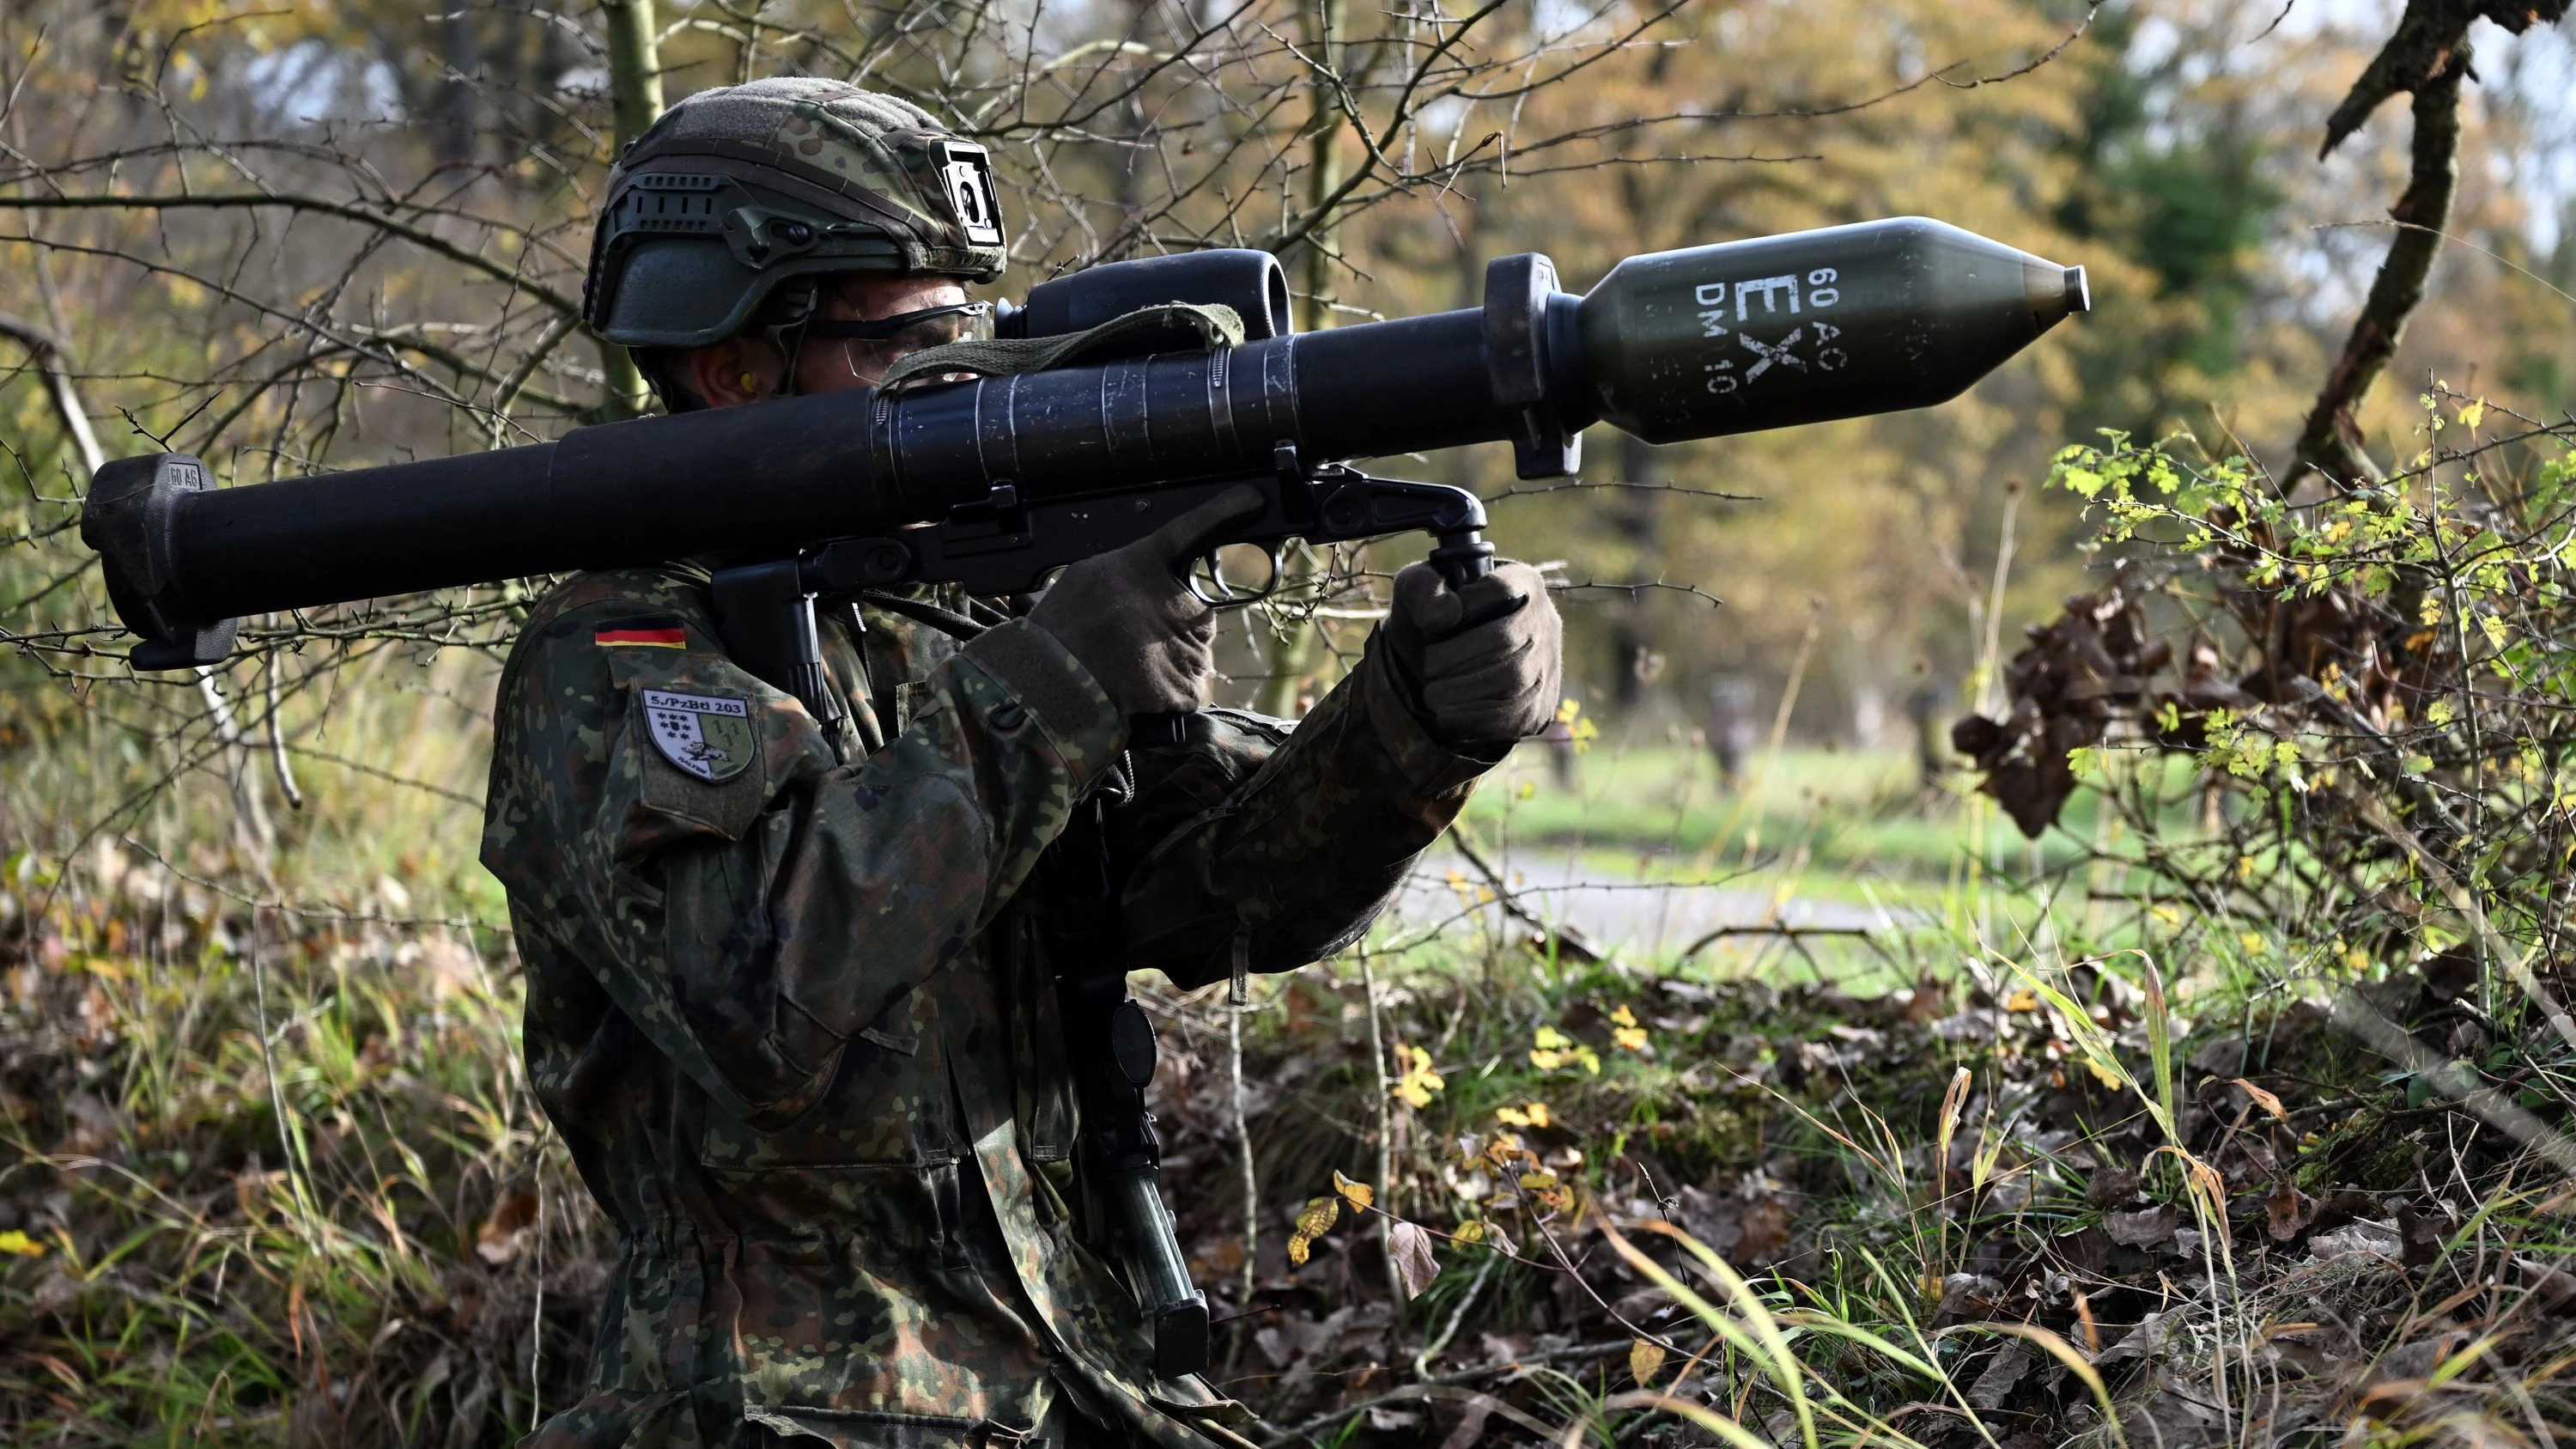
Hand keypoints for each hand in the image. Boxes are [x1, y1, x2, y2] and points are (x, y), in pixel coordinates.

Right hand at [1030, 485, 1264, 716]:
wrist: (1045, 687)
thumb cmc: (1059, 632)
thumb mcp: (1086, 578)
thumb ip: (1131, 574)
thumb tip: (1161, 583)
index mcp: (1141, 569)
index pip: (1190, 531)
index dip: (1223, 512)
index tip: (1251, 498)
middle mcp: (1171, 603)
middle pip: (1198, 612)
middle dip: (1177, 627)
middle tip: (1134, 641)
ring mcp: (1181, 647)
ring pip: (1196, 652)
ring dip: (1172, 661)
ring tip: (1130, 669)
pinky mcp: (1184, 687)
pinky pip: (1189, 689)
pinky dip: (1170, 694)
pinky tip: (1139, 692)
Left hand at [1383, 559, 1562, 745]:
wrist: (1445, 668)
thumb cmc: (1432, 620)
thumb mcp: (1417, 591)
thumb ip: (1422, 589)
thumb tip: (1447, 615)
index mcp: (1522, 582)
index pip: (1501, 589)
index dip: (1464, 610)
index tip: (1433, 629)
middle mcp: (1544, 621)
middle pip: (1507, 640)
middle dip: (1457, 659)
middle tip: (1429, 668)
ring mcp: (1547, 664)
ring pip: (1515, 679)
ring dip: (1464, 690)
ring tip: (1433, 694)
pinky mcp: (1542, 703)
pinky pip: (1518, 713)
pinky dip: (1477, 717)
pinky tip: (1449, 715)